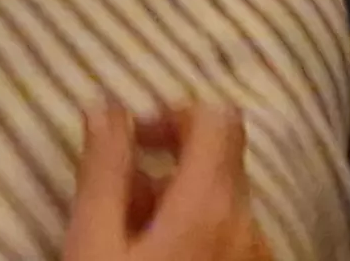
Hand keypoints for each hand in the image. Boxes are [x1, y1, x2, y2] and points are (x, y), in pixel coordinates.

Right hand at [62, 102, 267, 260]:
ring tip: (131, 232)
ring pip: (222, 199)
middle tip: (121, 191)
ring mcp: (256, 253)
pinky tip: (161, 254)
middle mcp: (248, 221)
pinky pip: (231, 234)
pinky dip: (198, 229)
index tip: (135, 136)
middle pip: (220, 158)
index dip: (175, 113)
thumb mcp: (93, 241)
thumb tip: (105, 103)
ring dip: (180, 199)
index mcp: (212, 201)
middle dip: (170, 160)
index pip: (218, 116)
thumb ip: (103, 170)